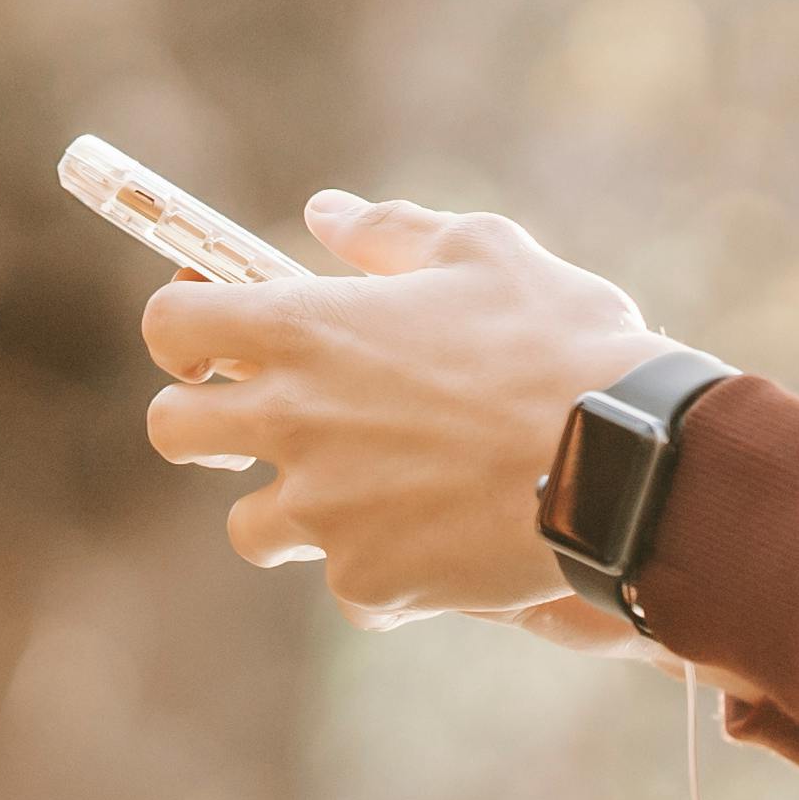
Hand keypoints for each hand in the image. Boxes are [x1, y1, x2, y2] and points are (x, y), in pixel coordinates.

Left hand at [136, 190, 665, 622]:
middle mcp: (291, 420)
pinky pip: (346, 586)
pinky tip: (440, 548)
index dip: (182, 331)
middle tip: (268, 424)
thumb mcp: (483, 252)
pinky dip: (382, 573)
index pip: (170, 324)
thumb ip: (388, 231)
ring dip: (294, 512)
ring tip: (372, 494)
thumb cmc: (562, 342)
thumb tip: (326, 213)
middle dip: (205, 426)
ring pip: (250, 526)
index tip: (212, 343)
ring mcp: (323, 511)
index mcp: (304, 328)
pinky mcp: (368, 582)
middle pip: (172, 432)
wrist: (628, 463)